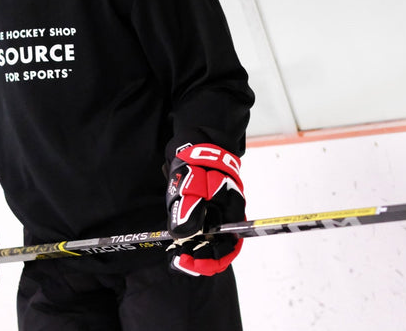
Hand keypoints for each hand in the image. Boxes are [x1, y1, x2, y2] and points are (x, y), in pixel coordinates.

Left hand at [166, 144, 244, 275]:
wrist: (195, 143)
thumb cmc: (198, 160)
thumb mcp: (192, 183)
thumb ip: (189, 207)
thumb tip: (183, 234)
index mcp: (230, 211)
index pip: (228, 247)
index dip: (210, 260)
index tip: (188, 262)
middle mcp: (225, 216)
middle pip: (217, 248)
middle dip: (198, 258)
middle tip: (177, 259)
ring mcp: (215, 214)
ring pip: (207, 241)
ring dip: (192, 249)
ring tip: (175, 252)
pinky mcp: (203, 211)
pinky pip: (199, 231)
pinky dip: (188, 238)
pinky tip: (177, 238)